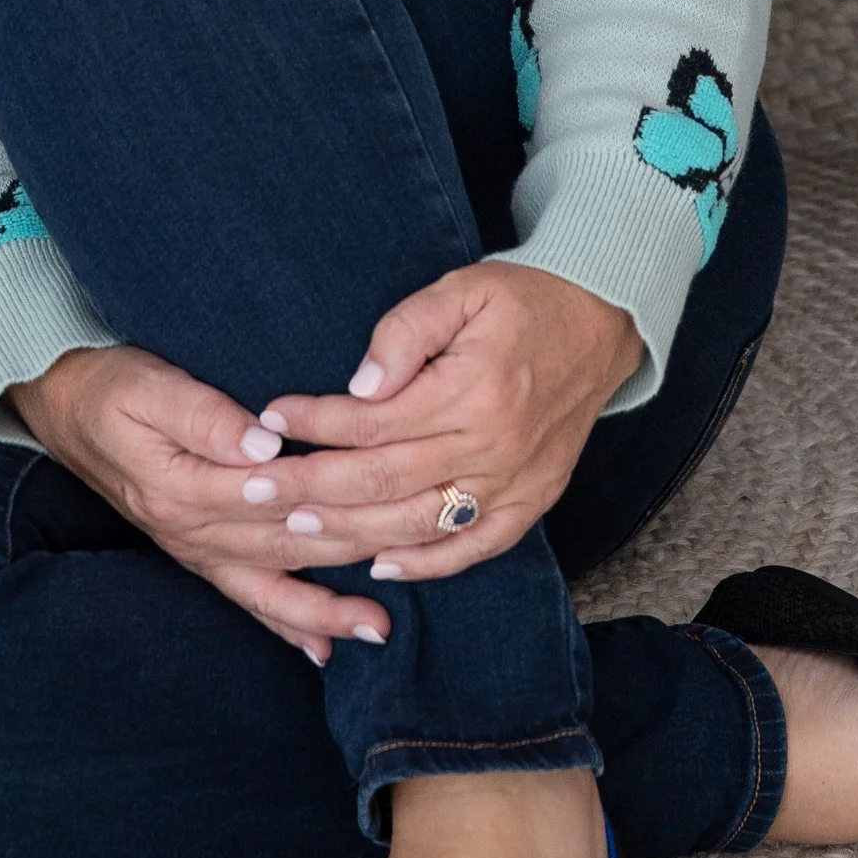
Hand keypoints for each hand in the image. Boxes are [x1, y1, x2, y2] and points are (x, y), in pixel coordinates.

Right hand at [5, 341, 393, 661]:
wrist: (63, 407)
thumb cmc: (112, 386)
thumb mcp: (149, 386)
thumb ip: (206, 416)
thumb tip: (266, 443)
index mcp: (183, 487)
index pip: (269, 500)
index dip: (326, 500)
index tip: (382, 502)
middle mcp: (190, 530)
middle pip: (281, 547)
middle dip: (346, 559)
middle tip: (409, 565)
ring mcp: (194, 548)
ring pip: (269, 586)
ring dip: (324, 609)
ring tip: (377, 629)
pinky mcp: (197, 553)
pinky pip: (246, 597)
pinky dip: (285, 623)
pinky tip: (322, 648)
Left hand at [252, 265, 642, 586]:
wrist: (602, 323)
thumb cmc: (522, 301)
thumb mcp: (461, 292)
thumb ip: (405, 334)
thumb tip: (359, 388)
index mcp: (472, 391)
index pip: (374, 421)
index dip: (317, 422)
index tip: (271, 418)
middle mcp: (492, 447)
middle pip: (383, 481)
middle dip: (311, 487)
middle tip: (255, 488)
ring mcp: (515, 483)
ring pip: (419, 523)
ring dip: (352, 530)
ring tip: (296, 527)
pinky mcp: (533, 502)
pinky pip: (474, 547)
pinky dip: (426, 564)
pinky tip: (380, 566)